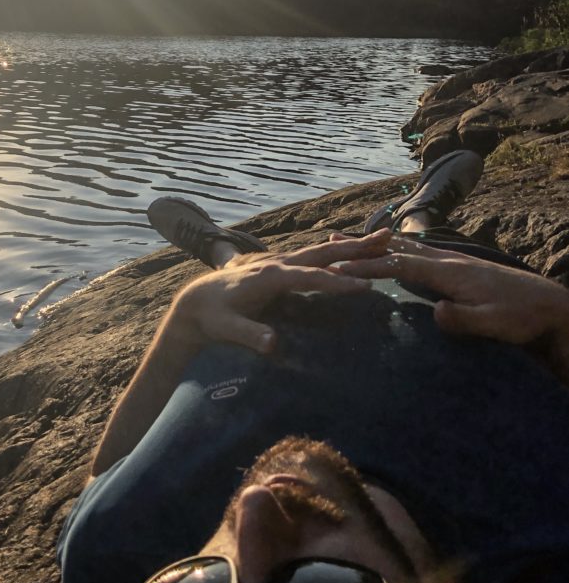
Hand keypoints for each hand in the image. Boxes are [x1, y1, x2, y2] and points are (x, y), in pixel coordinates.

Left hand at [169, 229, 390, 353]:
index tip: (366, 285)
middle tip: (388, 238)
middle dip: (356, 246)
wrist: (195, 303)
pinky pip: (315, 257)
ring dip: (352, 245)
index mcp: (269, 276)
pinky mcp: (281, 268)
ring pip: (322, 251)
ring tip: (383, 238)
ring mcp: (280, 263)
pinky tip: (354, 251)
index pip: (310, 277)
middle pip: (323, 253)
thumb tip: (273, 344)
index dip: (338, 281)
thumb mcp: (227, 329)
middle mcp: (278, 263)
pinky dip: (338, 252)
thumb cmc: (211, 318)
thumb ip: (249, 335)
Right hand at [338, 236, 568, 353]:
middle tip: (329, 239)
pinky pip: (417, 255)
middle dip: (362, 247)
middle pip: (397, 250)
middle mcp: (447, 261)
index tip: (338, 266)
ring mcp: (452, 262)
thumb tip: (434, 312)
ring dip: (376, 246)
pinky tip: (390, 253)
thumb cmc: (520, 318)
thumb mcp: (494, 324)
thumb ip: (464, 319)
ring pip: (406, 249)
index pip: (400, 266)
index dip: (368, 266)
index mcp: (450, 273)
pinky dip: (395, 251)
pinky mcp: (457, 269)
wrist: (548, 306)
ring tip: (349, 239)